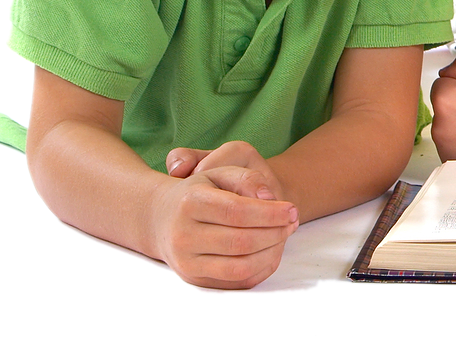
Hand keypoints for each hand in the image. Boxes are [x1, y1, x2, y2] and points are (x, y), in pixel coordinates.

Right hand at [151, 141, 298, 289]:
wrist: (163, 219)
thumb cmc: (200, 192)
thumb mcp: (220, 172)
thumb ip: (247, 178)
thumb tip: (269, 198)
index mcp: (190, 203)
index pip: (237, 212)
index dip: (270, 213)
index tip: (292, 209)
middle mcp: (183, 236)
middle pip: (241, 242)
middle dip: (276, 233)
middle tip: (292, 222)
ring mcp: (186, 262)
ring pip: (241, 267)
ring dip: (272, 252)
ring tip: (284, 235)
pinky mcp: (195, 280)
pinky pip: (237, 282)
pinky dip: (262, 268)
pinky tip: (271, 251)